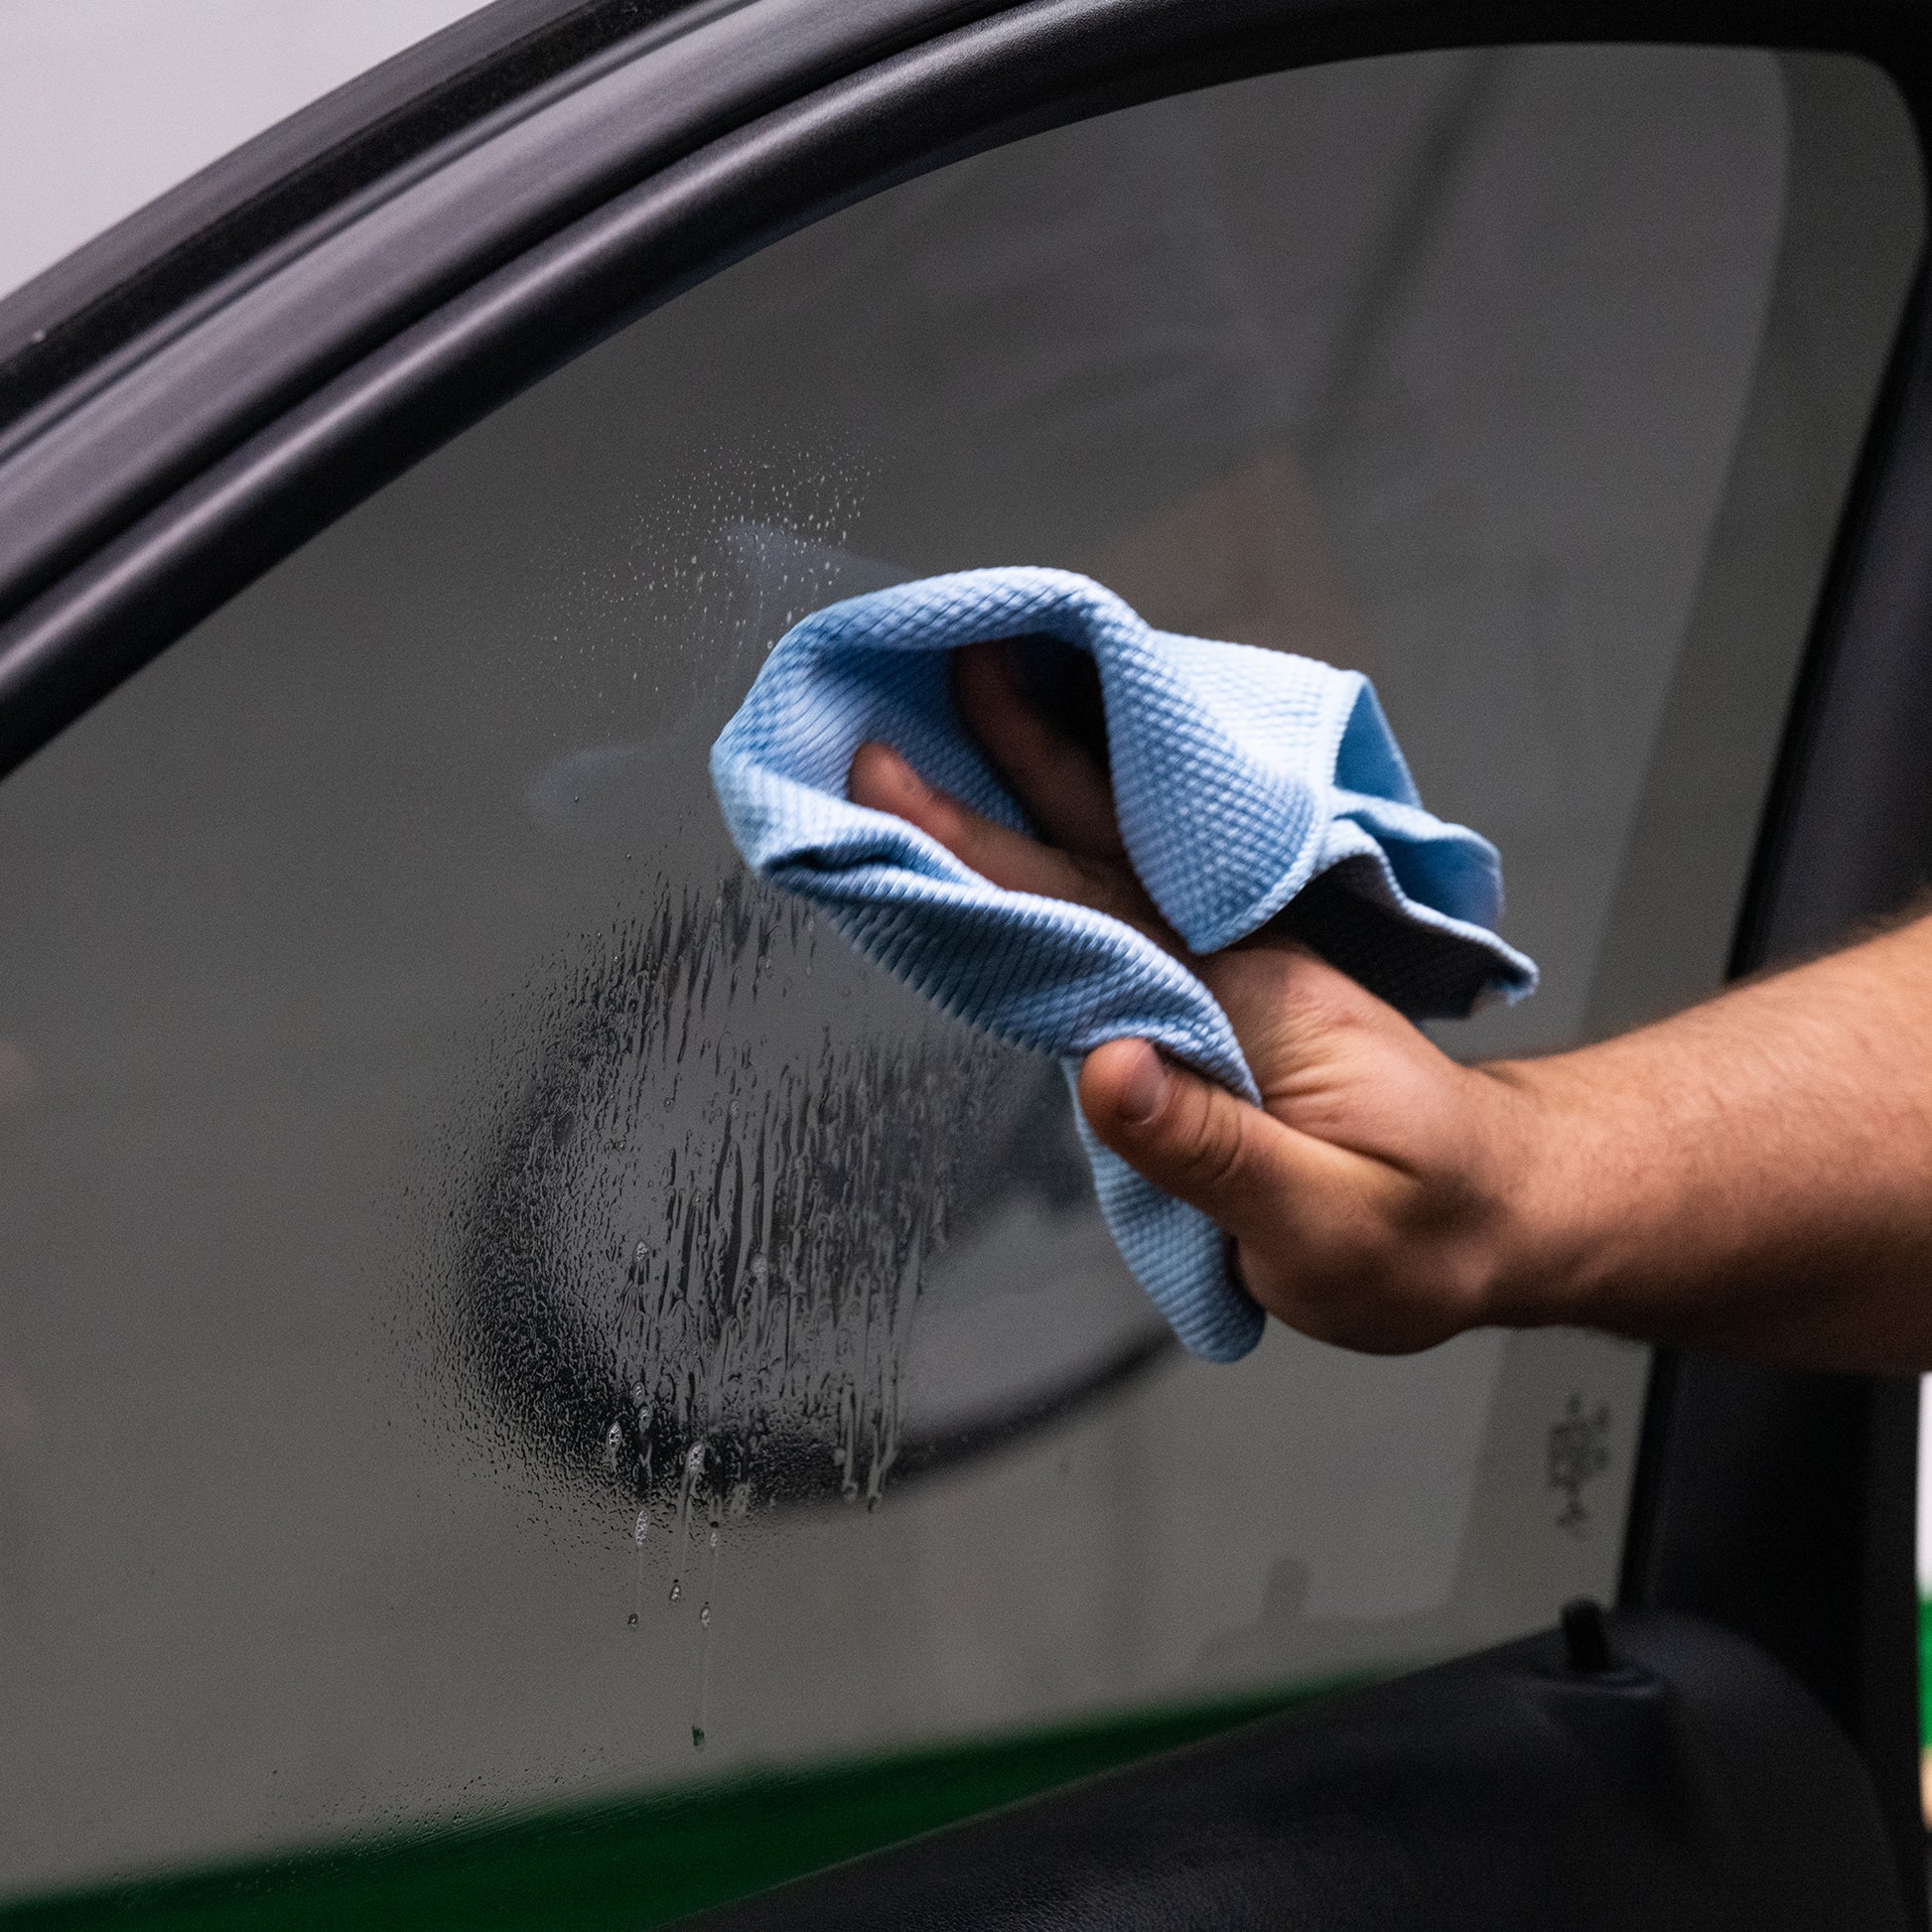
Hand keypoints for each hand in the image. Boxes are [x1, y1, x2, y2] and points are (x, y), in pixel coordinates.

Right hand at [847, 639, 1558, 1354]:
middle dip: (1004, 767)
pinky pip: (1138, 907)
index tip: (895, 789)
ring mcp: (1236, 977)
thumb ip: (1209, 1145)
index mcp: (1247, 1002)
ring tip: (975, 706)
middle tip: (915, 697)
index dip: (981, 850)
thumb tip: (1105, 1068)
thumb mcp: (1325, 1224)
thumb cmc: (1428, 1230)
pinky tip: (1046, 822)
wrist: (1509, 1216)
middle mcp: (1237, 968)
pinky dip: (1081, 850)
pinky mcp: (1232, 1001)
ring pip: (1118, 865)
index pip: (1087, 911)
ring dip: (1042, 784)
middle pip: (1097, 853)